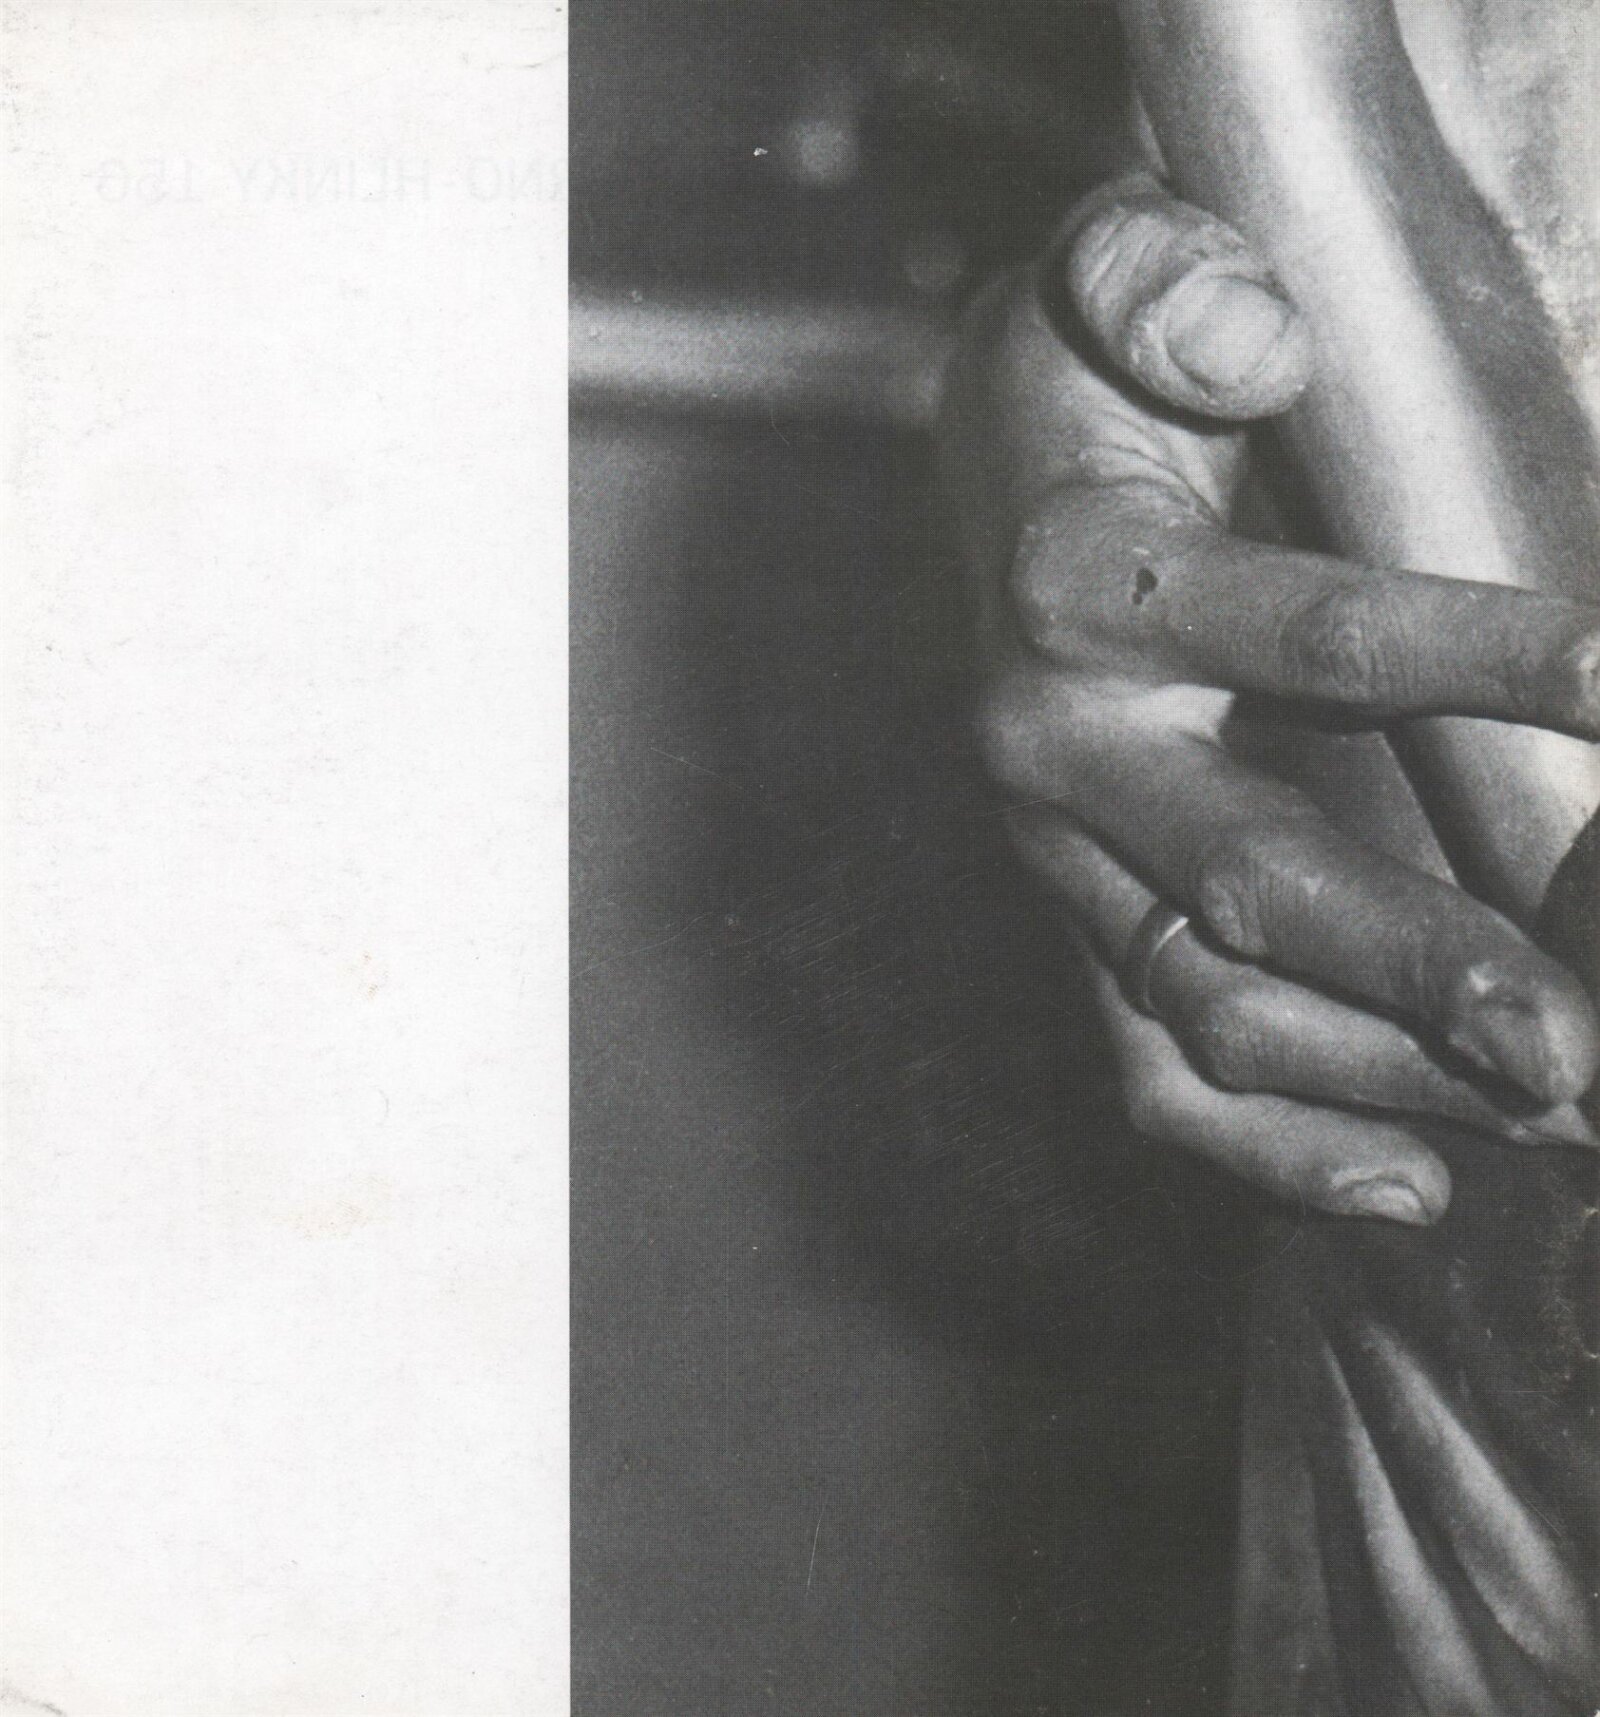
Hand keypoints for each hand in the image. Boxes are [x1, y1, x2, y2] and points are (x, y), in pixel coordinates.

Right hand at [942, 170, 1599, 1226]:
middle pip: (1248, 886)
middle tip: (1578, 1043)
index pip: (1306, 638)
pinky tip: (1420, 1181)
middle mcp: (1055, 750)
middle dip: (1421, 970)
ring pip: (1211, 1008)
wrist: (997, 487)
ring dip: (1381, 1076)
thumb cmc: (1086, 383)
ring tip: (1552, 1110)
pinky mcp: (1087, 922)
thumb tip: (1254, 340)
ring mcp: (1066, 861)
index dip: (1485, 664)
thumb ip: (1156, 277)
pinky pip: (1157, 1068)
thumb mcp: (1109, 277)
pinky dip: (1274, 1145)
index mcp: (1083, 591)